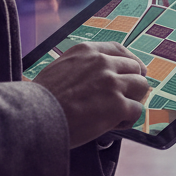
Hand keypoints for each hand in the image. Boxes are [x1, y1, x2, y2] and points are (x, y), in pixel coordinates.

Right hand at [32, 42, 149, 147]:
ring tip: (118, 113)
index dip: (130, 62)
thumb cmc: (42, 99)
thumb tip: (97, 76)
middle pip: (135, 68)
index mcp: (86, 51)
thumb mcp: (59, 68)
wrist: (34, 117)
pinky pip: (137, 110)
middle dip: (132, 84)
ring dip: (133, 100)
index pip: (119, 50)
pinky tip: (114, 125)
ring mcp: (112, 83)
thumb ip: (81, 67)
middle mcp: (102, 62)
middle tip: (124, 98)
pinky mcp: (118, 105)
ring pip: (141, 87)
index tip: (134, 72)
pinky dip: (128, 119)